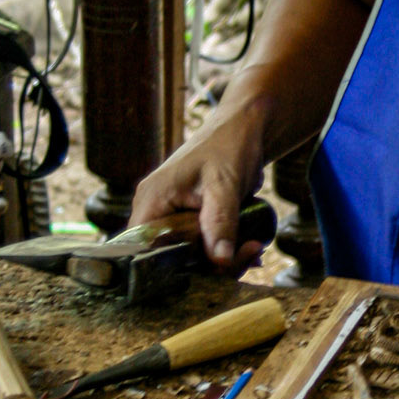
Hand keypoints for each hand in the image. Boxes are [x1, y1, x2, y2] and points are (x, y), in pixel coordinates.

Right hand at [128, 99, 271, 268]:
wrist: (243, 129)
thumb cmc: (229, 146)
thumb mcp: (225, 186)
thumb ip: (220, 224)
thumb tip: (220, 263)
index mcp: (151, 202)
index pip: (144, 251)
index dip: (173, 269)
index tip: (214, 269)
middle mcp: (154, 212)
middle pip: (169, 260)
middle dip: (209, 266)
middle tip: (248, 256)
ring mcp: (170, 218)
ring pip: (188, 257)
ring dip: (221, 261)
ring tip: (254, 248)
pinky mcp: (188, 222)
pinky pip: (200, 247)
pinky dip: (224, 252)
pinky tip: (250, 248)